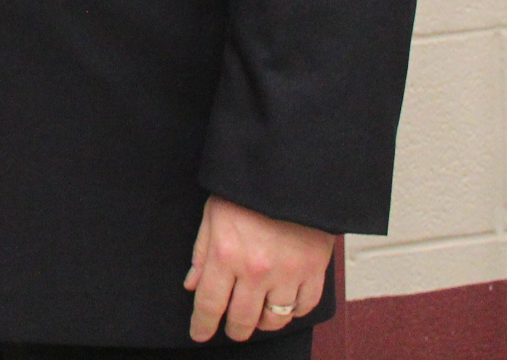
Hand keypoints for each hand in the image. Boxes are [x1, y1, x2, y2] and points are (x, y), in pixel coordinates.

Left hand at [184, 194, 332, 341]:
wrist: (291, 173)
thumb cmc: (246, 190)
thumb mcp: (212, 215)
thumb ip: (201, 253)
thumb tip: (192, 284)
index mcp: (225, 254)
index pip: (209, 302)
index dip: (202, 324)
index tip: (199, 334)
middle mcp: (255, 270)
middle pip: (241, 318)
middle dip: (233, 330)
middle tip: (230, 330)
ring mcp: (288, 273)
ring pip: (274, 319)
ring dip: (263, 323)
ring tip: (257, 317)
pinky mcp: (314, 270)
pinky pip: (304, 306)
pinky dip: (293, 312)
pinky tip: (284, 305)